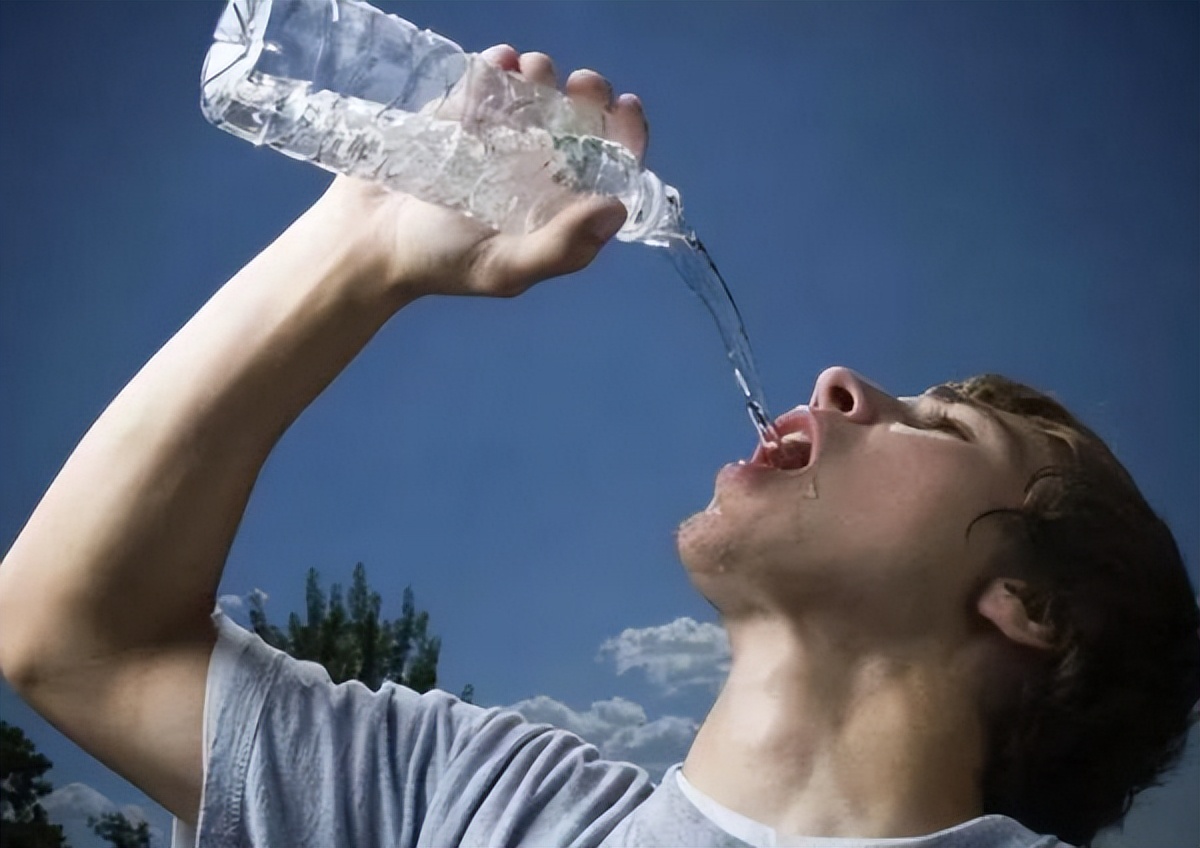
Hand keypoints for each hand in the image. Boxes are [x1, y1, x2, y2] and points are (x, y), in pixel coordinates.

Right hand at [316, 45, 649, 300]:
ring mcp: (500, 137)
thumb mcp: (506, 267)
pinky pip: (490, 78)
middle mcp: (537, 170)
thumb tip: (616, 208)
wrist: (366, 239)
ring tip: (529, 72)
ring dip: (542, 74)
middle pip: (580, 120)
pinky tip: (498, 63)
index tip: (622, 106)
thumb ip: (562, 246)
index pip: (609, 165)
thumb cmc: (439, 262)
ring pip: (538, 91)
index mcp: (558, 207)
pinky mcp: (462, 112)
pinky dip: (498, 65)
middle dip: (586, 95)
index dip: (625, 134)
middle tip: (578, 84)